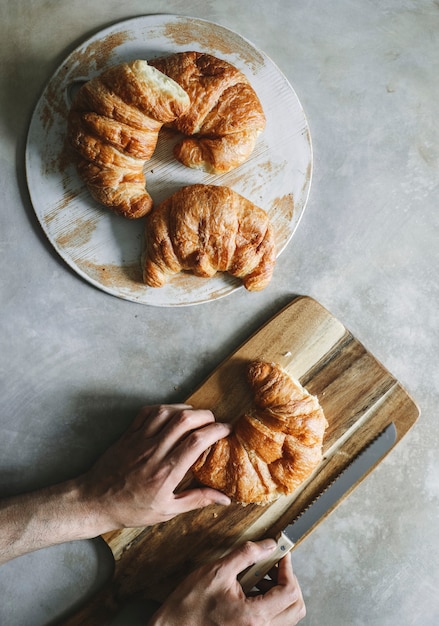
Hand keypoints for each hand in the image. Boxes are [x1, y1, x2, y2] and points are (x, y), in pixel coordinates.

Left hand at [77, 404, 231, 530]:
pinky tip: (172, 414)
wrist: (94, 502)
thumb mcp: (167, 511)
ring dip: (186, 409)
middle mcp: (154, 451)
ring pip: (167, 411)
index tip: (227, 430)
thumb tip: (225, 498)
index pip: (196, 441)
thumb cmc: (131, 509)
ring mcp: (139, 440)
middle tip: (214, 422)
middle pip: (185, 420)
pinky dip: (164, 407)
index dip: (216, 430)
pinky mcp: (128, 434)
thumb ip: (197, 500)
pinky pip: (148, 412)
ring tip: (196, 416)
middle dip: (205, 415)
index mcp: (166, 471)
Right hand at [149, 540, 305, 624]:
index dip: (288, 568)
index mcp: (254, 615)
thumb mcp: (218, 571)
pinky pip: (274, 620)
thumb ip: (246, 555)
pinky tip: (253, 588)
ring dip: (281, 592)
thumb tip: (269, 544)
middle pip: (296, 606)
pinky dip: (271, 602)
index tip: (281, 554)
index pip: (289, 591)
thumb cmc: (190, 604)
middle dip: (289, 581)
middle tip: (275, 564)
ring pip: (287, 616)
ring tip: (260, 575)